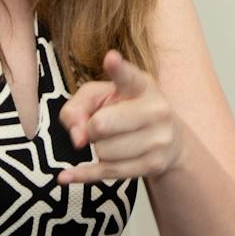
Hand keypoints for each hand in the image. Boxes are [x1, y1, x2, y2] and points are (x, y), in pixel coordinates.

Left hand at [56, 51, 183, 183]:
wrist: (169, 140)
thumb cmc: (126, 111)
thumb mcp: (100, 97)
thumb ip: (77, 107)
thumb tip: (78, 139)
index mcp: (142, 85)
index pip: (128, 76)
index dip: (117, 68)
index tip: (110, 58)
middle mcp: (156, 110)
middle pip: (101, 125)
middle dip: (92, 128)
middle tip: (104, 125)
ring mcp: (159, 140)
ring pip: (104, 151)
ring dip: (99, 149)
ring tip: (116, 140)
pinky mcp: (154, 164)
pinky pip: (108, 172)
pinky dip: (83, 175)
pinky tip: (65, 176)